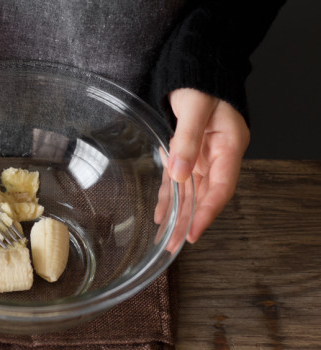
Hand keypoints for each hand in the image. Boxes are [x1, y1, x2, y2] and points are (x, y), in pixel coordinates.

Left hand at [167, 88, 249, 242]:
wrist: (193, 66)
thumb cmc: (200, 81)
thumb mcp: (195, 108)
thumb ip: (187, 140)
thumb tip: (179, 174)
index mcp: (229, 145)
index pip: (221, 187)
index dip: (207, 212)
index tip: (193, 233)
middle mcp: (217, 154)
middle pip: (205, 194)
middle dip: (190, 220)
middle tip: (175, 243)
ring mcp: (201, 154)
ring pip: (190, 191)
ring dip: (178, 212)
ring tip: (166, 236)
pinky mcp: (186, 152)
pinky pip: (178, 179)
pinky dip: (169, 195)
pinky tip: (160, 213)